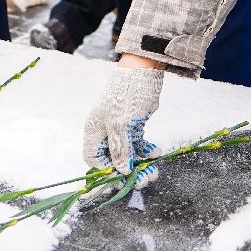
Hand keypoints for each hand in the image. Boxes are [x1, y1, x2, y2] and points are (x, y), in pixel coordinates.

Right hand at [83, 60, 164, 189]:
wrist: (144, 69)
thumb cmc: (127, 94)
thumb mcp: (122, 125)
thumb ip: (121, 150)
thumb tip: (123, 172)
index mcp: (95, 130)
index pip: (94, 160)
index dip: (106, 172)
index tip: (122, 180)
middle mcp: (105, 131)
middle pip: (114, 160)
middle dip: (129, 171)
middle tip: (144, 180)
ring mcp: (120, 128)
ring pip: (128, 154)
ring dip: (141, 164)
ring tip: (154, 171)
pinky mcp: (134, 124)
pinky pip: (138, 144)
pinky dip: (147, 150)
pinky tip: (156, 153)